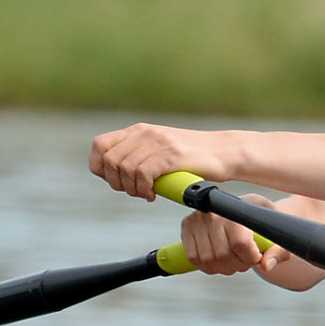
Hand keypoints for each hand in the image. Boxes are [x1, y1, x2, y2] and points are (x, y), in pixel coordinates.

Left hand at [89, 123, 239, 199]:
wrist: (225, 153)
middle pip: (109, 161)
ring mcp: (158, 142)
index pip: (99, 145)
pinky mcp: (171, 154)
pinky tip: (153, 194)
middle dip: (117, 183)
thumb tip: (115, 176)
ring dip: (132, 189)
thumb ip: (139, 157)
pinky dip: (143, 189)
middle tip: (135, 191)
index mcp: (139, 131)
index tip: (117, 181)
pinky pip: (142, 173)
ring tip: (146, 194)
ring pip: (124, 168)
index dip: (100, 168)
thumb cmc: (193, 158)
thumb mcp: (160, 151)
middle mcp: (145, 133)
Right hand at [179, 195, 288, 276]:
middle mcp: (215, 211)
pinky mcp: (187, 225)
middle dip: (238, 265)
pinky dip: (207, 266)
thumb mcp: (277, 233)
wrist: (249, 207)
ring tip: (234, 261)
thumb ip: (278, 251)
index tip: (256, 257)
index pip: (240, 243)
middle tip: (246, 261)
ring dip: (223, 268)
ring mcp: (198, 217)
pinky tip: (218, 262)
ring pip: (208, 259)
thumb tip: (266, 266)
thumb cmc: (263, 220)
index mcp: (239, 207)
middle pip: (223, 254)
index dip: (250, 258)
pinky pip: (193, 257)